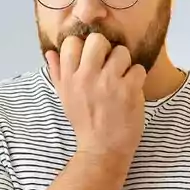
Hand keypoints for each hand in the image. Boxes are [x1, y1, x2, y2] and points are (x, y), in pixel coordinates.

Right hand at [47, 33, 145, 160]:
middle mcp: (86, 77)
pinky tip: (132, 89)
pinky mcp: (128, 90)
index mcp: (68, 78)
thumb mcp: (65, 98)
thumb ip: (58, 73)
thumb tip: (51, 52)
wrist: (102, 149)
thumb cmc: (85, 122)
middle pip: (98, 40)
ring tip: (123, 78)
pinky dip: (138, 78)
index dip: (85, 46)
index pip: (72, 42)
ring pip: (122, 52)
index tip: (92, 59)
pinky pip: (138, 68)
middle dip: (107, 49)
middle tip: (110, 65)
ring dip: (126, 64)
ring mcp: (108, 83)